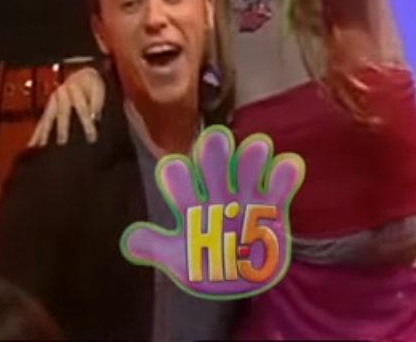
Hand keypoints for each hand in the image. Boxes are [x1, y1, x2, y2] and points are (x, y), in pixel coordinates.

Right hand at [29, 68, 104, 146]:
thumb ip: (96, 102)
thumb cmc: (91, 85)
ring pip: (48, 118)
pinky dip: (37, 133)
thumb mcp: (97, 88)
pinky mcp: (48, 109)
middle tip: (62, 142)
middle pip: (61, 113)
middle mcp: (60, 94)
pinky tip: (32, 145)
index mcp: (74, 88)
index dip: (87, 123)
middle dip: (62, 128)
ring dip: (44, 131)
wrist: (81, 76)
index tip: (92, 138)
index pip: (81, 108)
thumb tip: (94, 117)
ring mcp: (52, 101)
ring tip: (41, 146)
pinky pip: (42, 121)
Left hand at [122, 127, 304, 297]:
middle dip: (215, 156)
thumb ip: (158, 247)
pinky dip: (282, 177)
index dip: (178, 176)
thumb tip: (129, 240)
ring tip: (258, 148)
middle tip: (217, 140)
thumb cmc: (207, 262)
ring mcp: (244, 199)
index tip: (176, 168)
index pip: (181, 183)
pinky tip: (286, 165)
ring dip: (251, 161)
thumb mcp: (181, 259)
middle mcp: (216, 194)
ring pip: (246, 172)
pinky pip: (276, 189)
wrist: (242, 275)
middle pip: (214, 169)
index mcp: (190, 204)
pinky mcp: (270, 208)